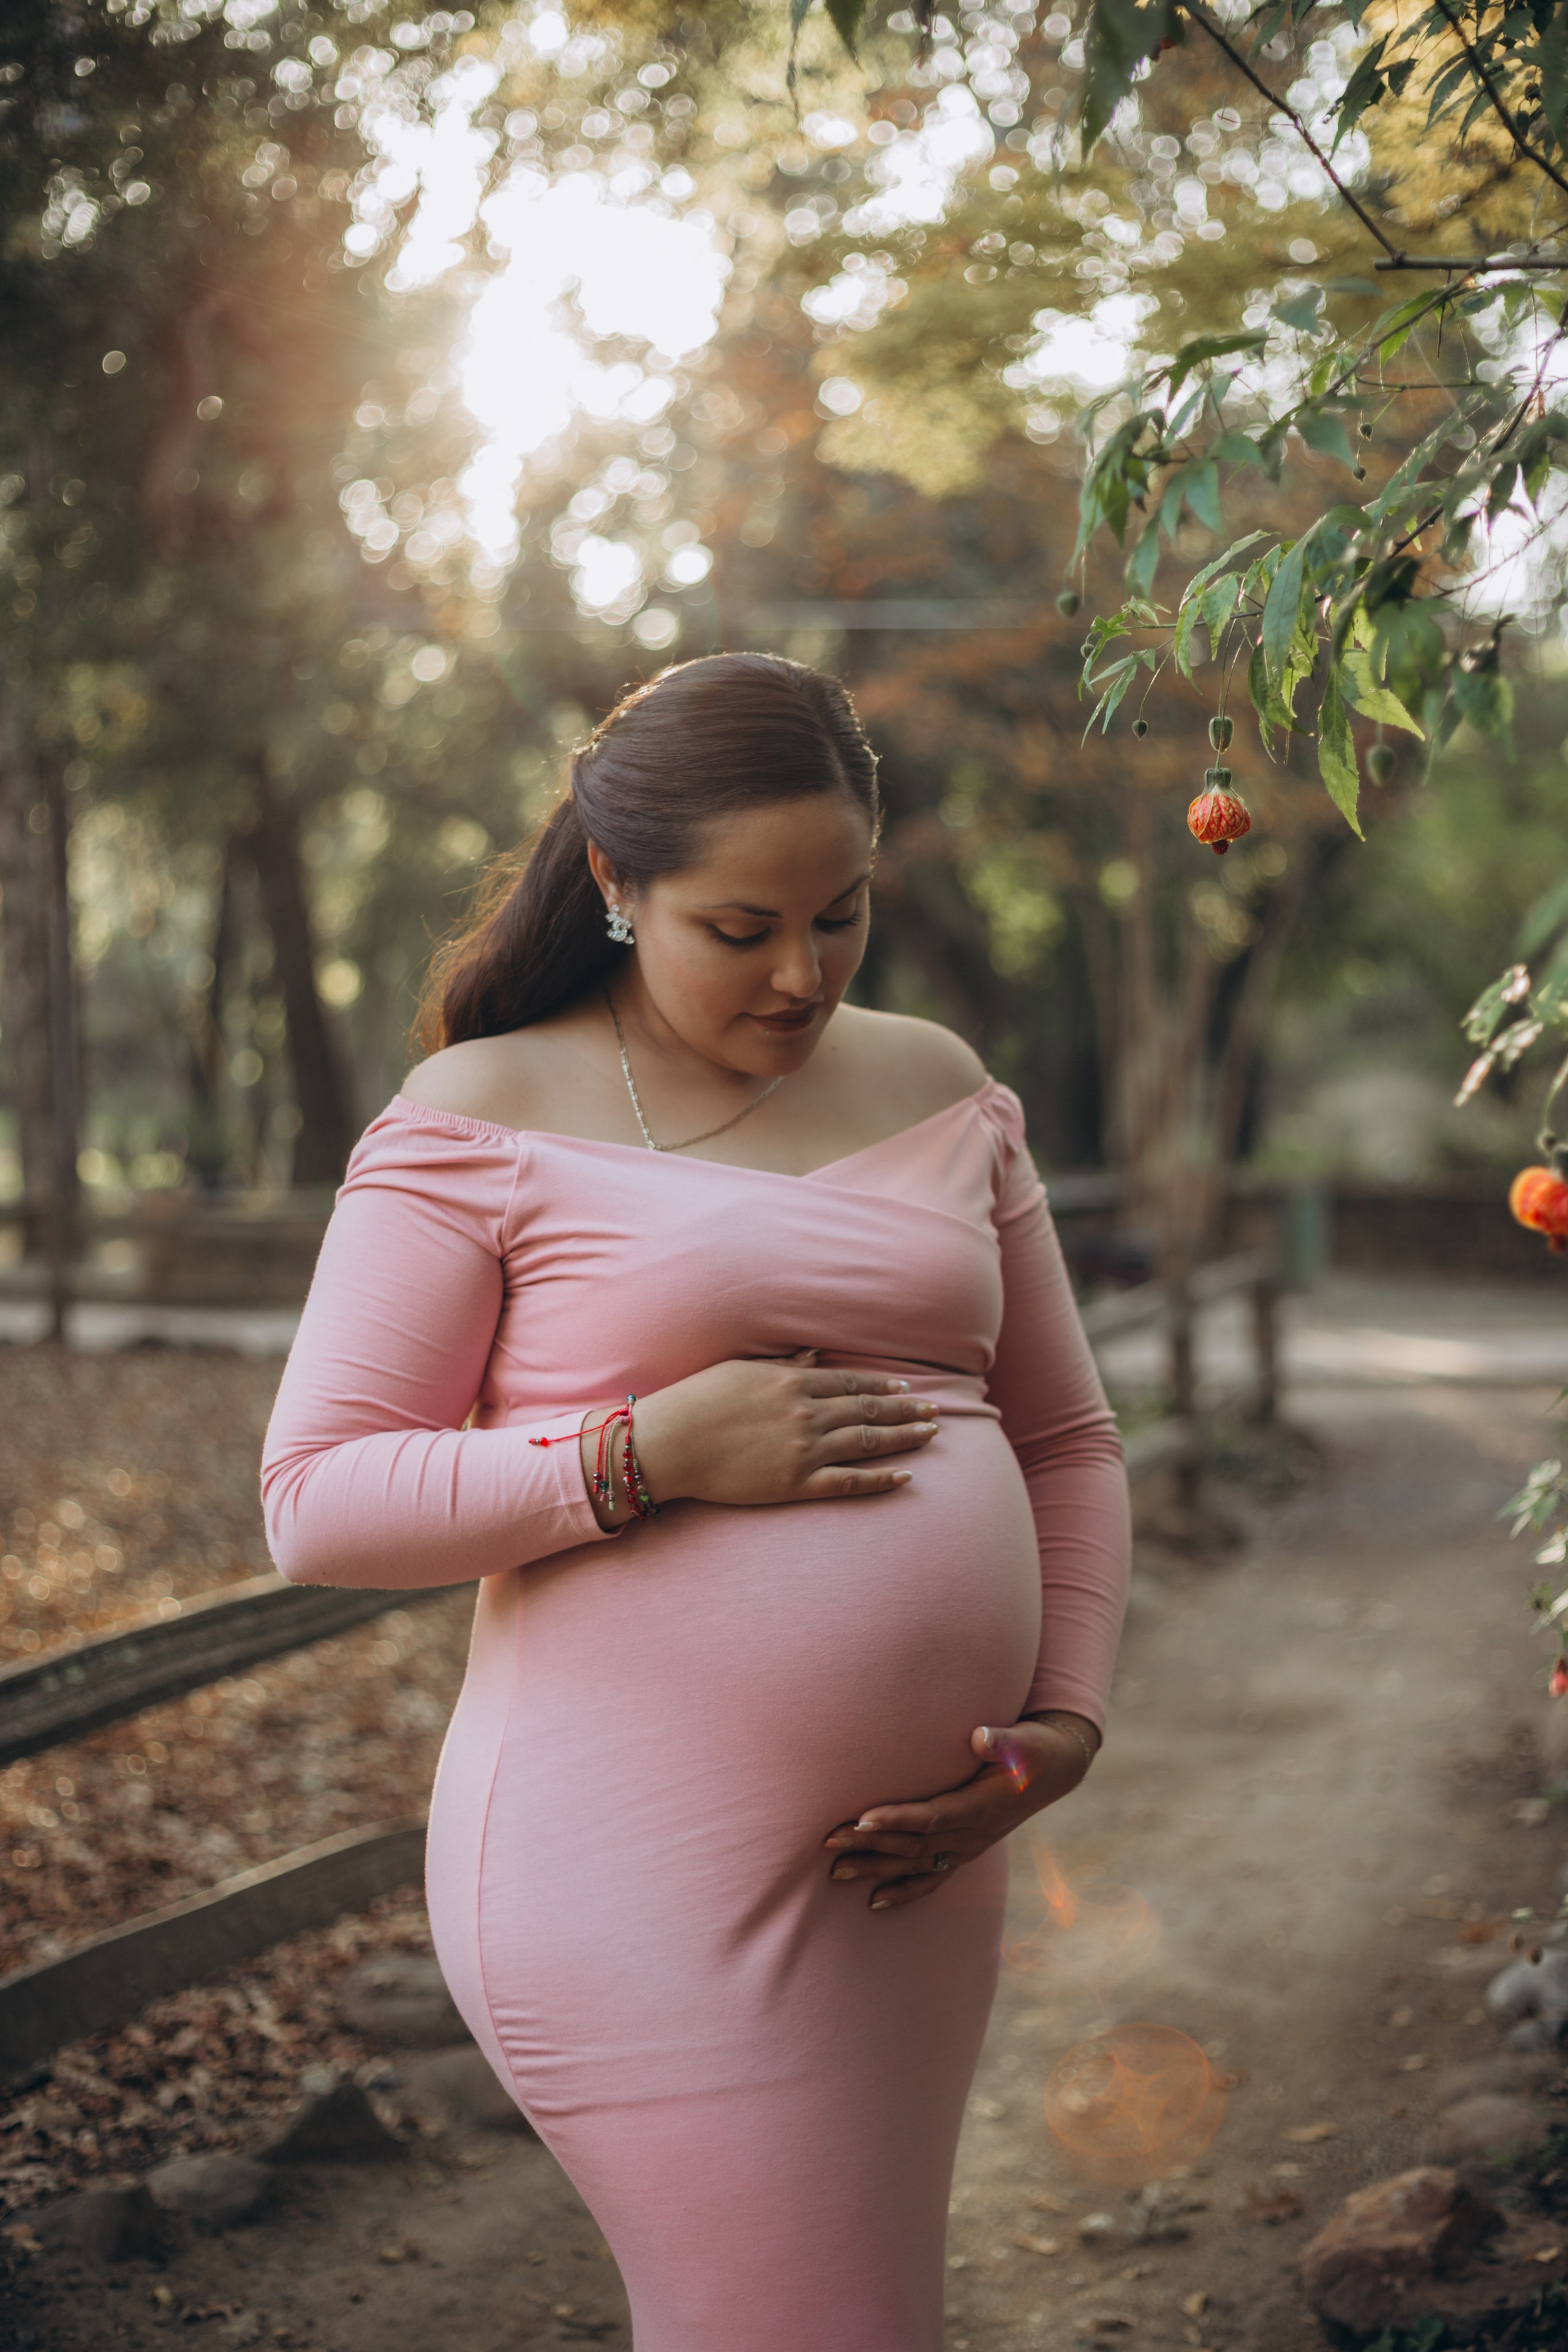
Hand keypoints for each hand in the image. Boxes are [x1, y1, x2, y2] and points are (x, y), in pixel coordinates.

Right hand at [583, 1351, 939, 1525]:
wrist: (670, 1443)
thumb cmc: (698, 1401)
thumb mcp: (741, 1370)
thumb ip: (783, 1365)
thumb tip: (814, 1356)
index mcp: (793, 1382)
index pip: (851, 1383)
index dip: (882, 1387)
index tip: (907, 1388)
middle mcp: (807, 1414)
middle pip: (868, 1410)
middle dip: (905, 1410)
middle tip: (935, 1412)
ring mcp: (804, 1450)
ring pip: (867, 1442)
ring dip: (903, 1438)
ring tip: (929, 1435)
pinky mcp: (797, 1484)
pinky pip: (849, 1482)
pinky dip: (880, 1479)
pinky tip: (904, 1477)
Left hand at [821, 1715, 1098, 1911]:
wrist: (1054, 1770)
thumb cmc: (1033, 1750)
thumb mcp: (1024, 1741)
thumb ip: (1002, 1741)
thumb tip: (980, 1737)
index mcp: (981, 1808)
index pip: (932, 1817)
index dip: (897, 1819)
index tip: (862, 1819)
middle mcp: (972, 1835)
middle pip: (913, 1844)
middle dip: (869, 1845)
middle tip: (828, 1842)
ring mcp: (967, 1848)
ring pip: (914, 1864)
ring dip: (874, 1869)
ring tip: (834, 1873)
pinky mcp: (964, 1851)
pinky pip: (931, 1878)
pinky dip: (903, 1892)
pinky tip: (874, 1902)